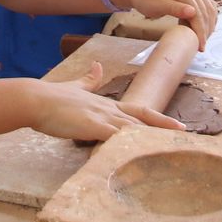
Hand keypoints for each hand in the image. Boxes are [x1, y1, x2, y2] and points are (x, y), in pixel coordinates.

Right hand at [28, 62, 183, 141]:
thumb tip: (96, 66)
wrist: (37, 99)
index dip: (159, 119)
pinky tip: (140, 155)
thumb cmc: (53, 97)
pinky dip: (128, 147)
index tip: (177, 125)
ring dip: (150, 139)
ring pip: (133, 129)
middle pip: (143, 120)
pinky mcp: (92, 127)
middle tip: (184, 136)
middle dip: (164, 129)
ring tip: (170, 149)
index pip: (140, 111)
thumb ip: (89, 80)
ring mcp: (102, 117)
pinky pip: (115, 139)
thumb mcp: (75, 87)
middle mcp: (109, 110)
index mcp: (107, 104)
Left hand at [107, 0, 217, 47]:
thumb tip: (192, 12)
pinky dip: (208, 20)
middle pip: (205, 13)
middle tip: (201, 47)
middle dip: (205, 31)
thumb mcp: (155, 5)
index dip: (200, 31)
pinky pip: (208, 8)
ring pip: (210, 11)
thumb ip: (174, 8)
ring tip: (201, 41)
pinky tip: (202, 30)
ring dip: (208, 26)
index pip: (197, 13)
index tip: (201, 46)